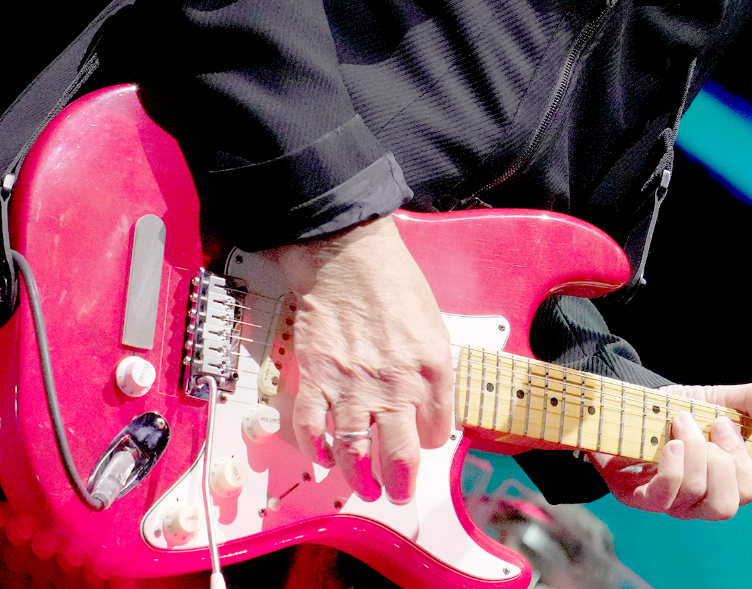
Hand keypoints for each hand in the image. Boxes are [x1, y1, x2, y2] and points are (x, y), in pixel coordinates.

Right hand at [261, 216, 452, 504]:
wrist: (347, 257)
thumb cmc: (393, 285)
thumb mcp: (434, 328)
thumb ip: (433, 373)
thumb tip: (429, 409)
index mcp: (432, 371)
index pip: (437, 432)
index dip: (429, 441)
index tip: (421, 440)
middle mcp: (395, 385)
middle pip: (399, 456)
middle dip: (400, 484)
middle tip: (397, 493)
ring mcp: (353, 385)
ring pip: (354, 452)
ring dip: (359, 478)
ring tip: (365, 488)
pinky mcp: (317, 378)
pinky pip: (314, 428)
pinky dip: (318, 449)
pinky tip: (325, 457)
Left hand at [585, 382, 751, 520]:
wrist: (631, 406)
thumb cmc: (678, 409)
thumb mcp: (718, 398)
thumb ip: (750, 400)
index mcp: (722, 482)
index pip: (748, 492)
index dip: (741, 459)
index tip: (724, 423)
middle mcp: (697, 501)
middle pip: (724, 506)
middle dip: (719, 460)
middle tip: (706, 425)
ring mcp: (668, 502)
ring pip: (694, 494)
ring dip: (693, 450)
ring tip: (681, 421)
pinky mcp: (638, 497)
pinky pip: (662, 497)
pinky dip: (672, 468)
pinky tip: (671, 444)